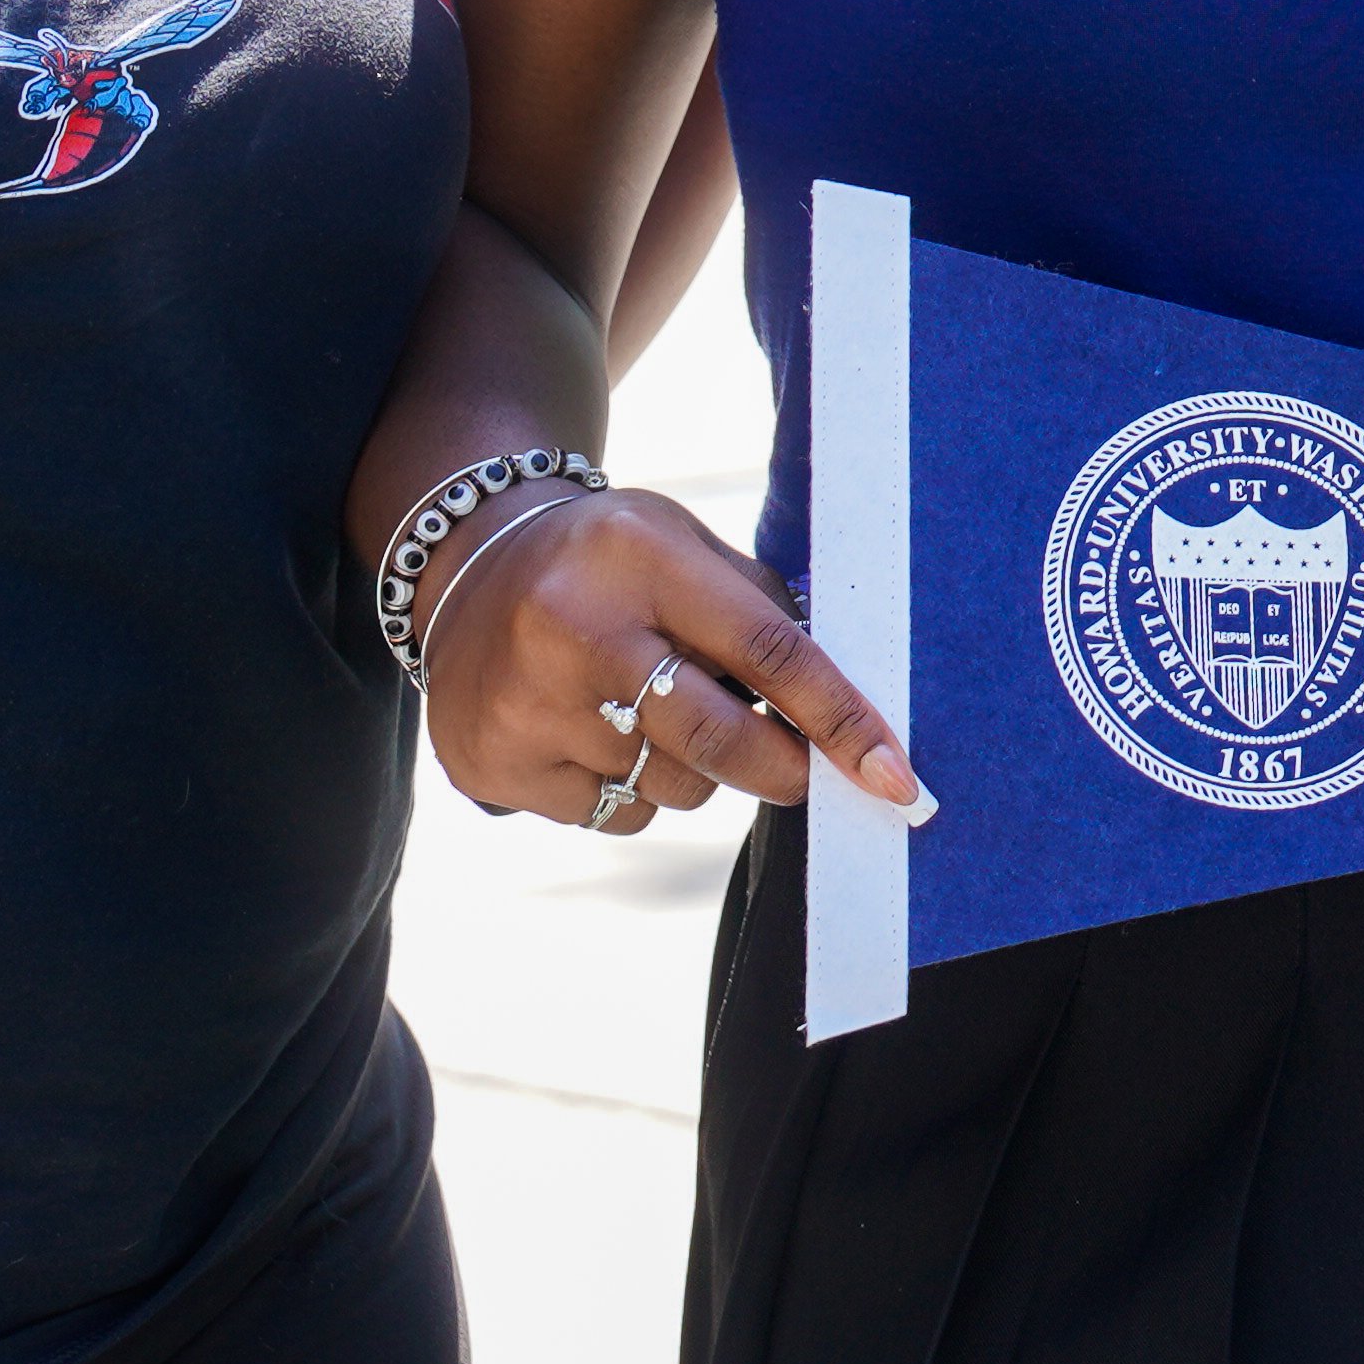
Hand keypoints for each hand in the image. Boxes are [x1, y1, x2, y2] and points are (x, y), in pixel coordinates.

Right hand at [421, 485, 930, 835]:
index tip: (895, 777)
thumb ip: (761, 611)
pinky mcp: (494, 764)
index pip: (769, 651)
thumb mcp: (682, 547)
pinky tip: (596, 735)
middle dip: (782, 769)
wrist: (468, 568)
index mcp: (641, 558)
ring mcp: (525, 704)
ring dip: (695, 770)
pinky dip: (630, 791)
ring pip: (671, 788)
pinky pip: (613, 816)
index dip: (841, 719)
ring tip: (655, 713)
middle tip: (801, 771)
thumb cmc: (611, 561)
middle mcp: (574, 630)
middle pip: (719, 741)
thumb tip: (849, 707)